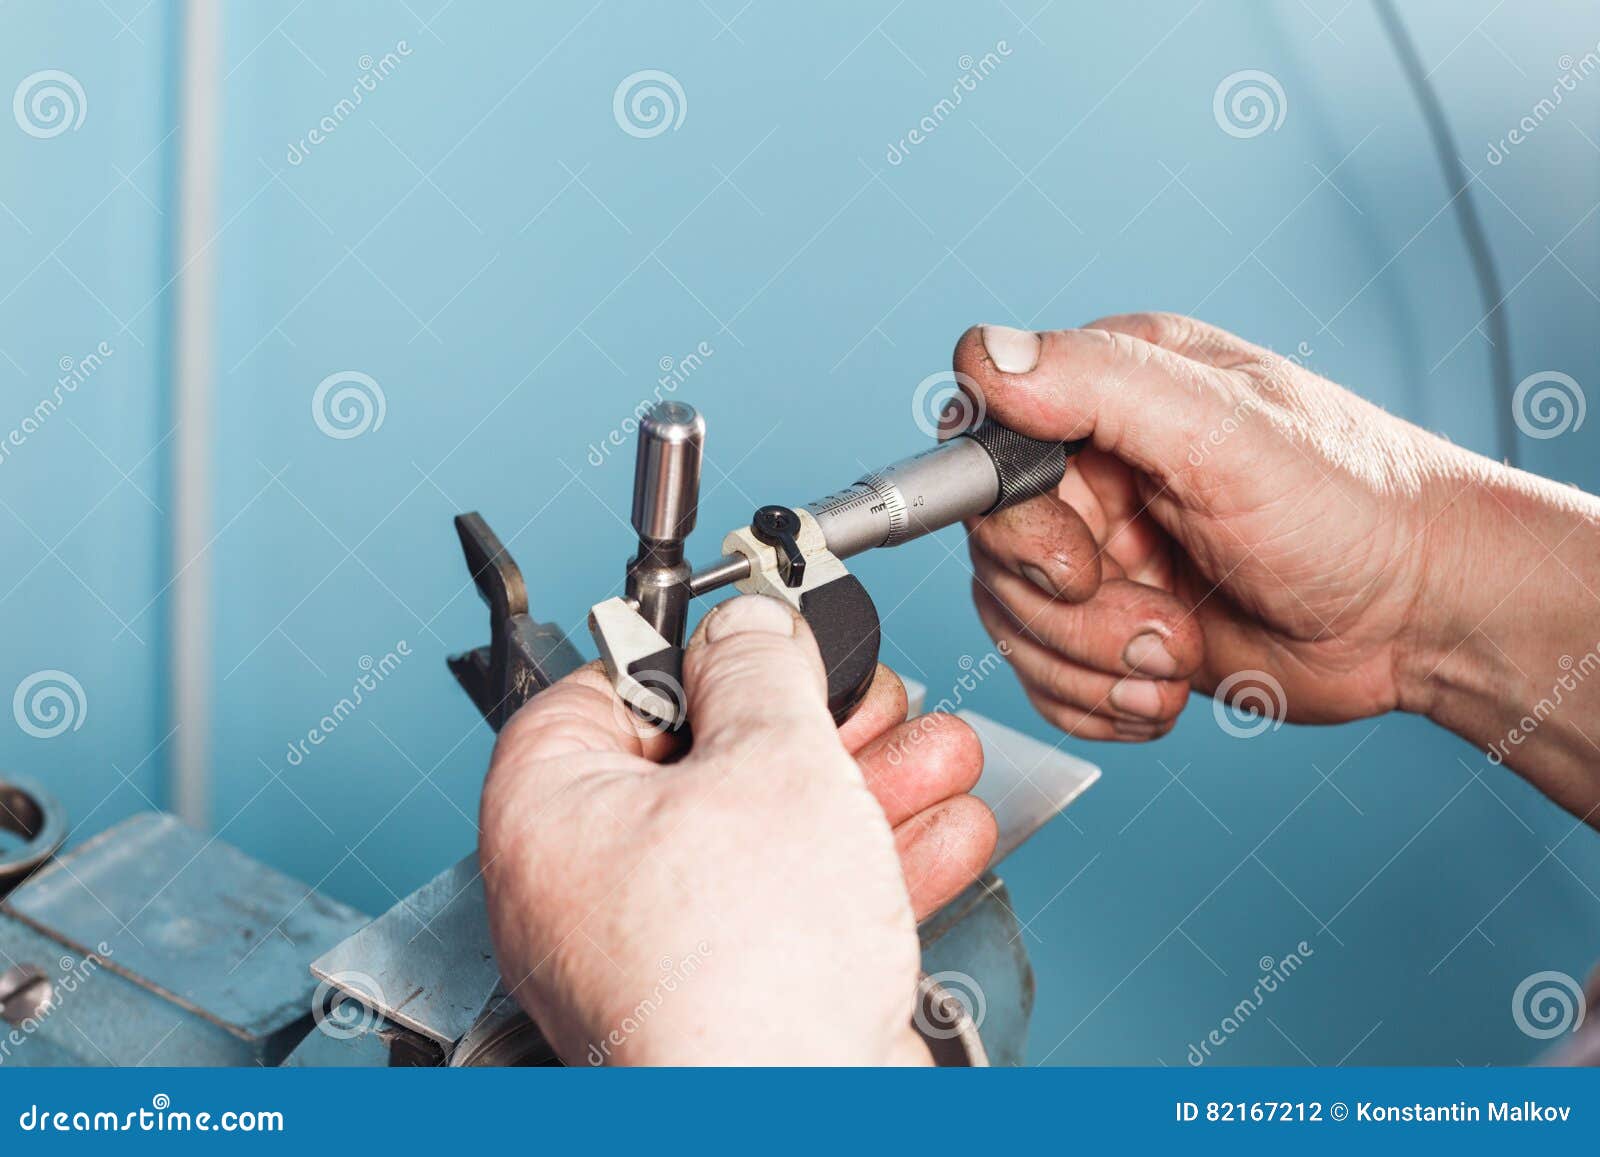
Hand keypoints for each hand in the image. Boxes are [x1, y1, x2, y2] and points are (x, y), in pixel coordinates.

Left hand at [480, 594, 995, 1064]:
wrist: (798, 1126)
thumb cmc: (742, 971)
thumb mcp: (769, 757)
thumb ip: (762, 665)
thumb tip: (749, 624)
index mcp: (550, 813)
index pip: (604, 692)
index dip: (693, 651)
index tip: (759, 634)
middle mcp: (591, 885)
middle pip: (708, 761)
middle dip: (817, 723)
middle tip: (865, 696)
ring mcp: (665, 947)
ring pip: (771, 834)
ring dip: (868, 787)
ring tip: (936, 753)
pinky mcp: (739, 993)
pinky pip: (801, 905)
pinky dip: (871, 864)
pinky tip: (942, 830)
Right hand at [958, 313, 1599, 822]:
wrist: (1422, 617)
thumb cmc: (1354, 507)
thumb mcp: (1227, 433)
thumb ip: (1100, 385)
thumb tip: (984, 357)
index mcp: (1111, 394)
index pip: (986, 446)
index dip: (1013, 522)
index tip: (1078, 564)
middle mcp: (1095, 471)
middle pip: (993, 553)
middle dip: (1073, 615)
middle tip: (1161, 624)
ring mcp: (1102, 554)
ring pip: (1012, 625)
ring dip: (1093, 667)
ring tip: (1178, 656)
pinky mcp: (1112, 629)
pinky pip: (1045, 681)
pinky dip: (1099, 705)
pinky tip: (1165, 689)